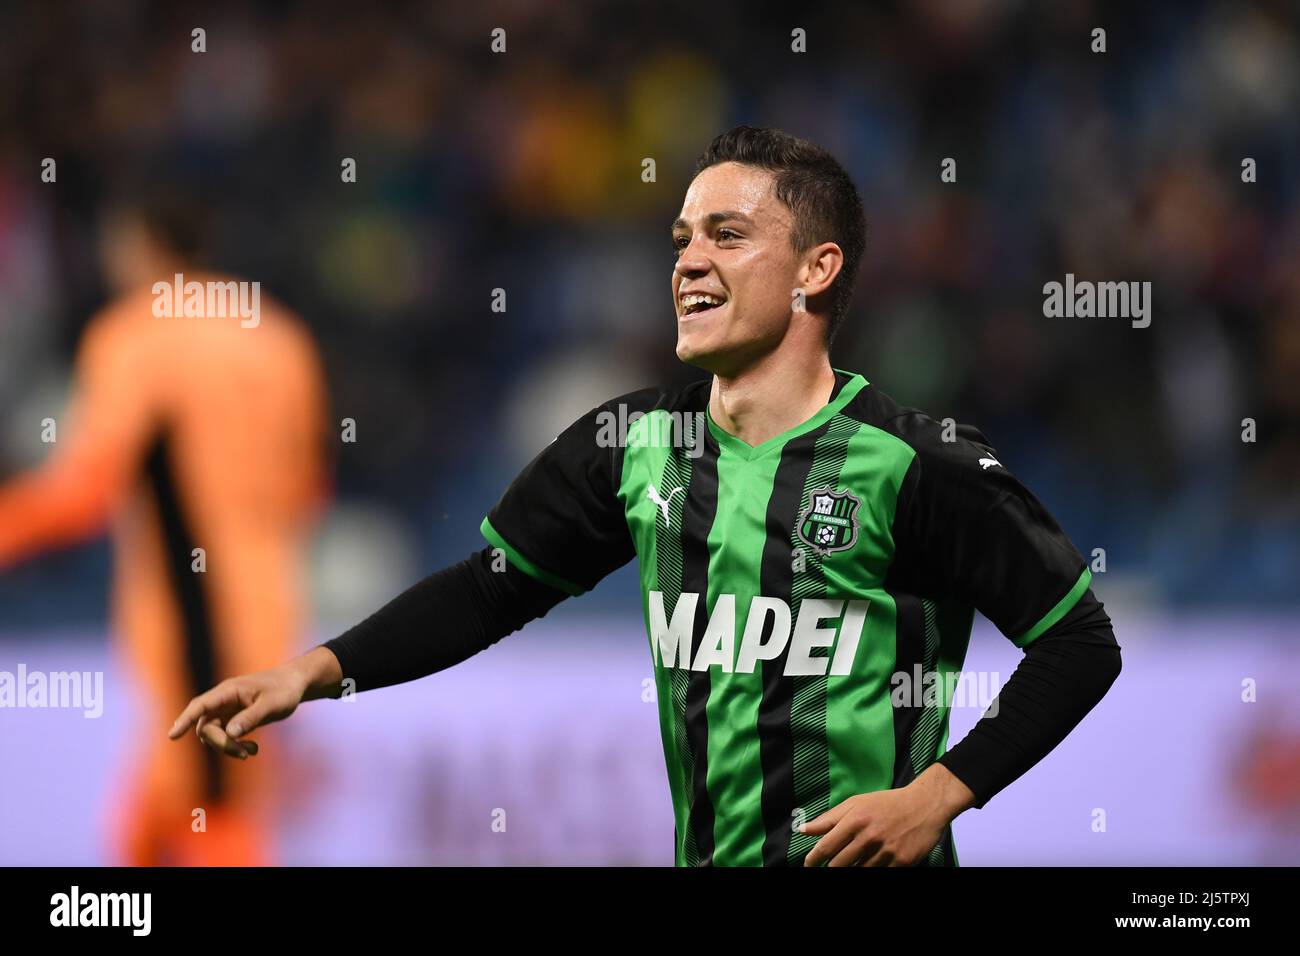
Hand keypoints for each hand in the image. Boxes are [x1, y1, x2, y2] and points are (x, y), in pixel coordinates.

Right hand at [167, 648, 339, 757]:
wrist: (295, 683)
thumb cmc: (284, 690)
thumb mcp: (272, 704)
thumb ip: (251, 718)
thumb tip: (230, 733)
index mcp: (229, 690)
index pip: (201, 705)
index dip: (185, 719)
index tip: (172, 735)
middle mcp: (223, 700)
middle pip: (206, 726)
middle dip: (221, 744)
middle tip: (244, 754)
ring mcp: (227, 710)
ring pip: (214, 734)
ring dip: (229, 747)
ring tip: (252, 751)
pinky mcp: (233, 718)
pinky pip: (225, 736)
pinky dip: (236, 745)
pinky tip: (253, 749)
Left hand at [799, 764, 974, 865]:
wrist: (924, 805)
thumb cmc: (886, 803)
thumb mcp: (855, 803)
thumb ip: (828, 818)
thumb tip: (803, 830)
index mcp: (855, 820)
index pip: (826, 847)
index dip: (813, 860)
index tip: (808, 865)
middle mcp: (869, 836)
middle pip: (839, 865)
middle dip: (830, 869)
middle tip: (827, 868)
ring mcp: (886, 851)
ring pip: (859, 872)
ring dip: (852, 870)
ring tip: (852, 863)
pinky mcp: (902, 862)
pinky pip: (879, 874)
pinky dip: (872, 871)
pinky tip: (870, 865)